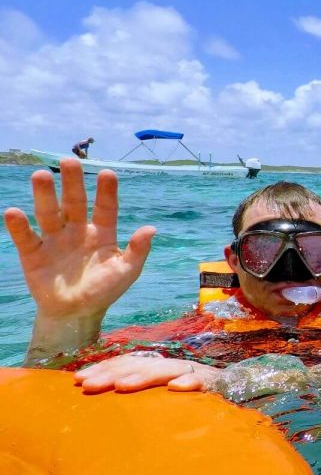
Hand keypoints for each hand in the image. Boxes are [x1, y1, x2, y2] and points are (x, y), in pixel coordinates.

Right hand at [5, 158, 154, 321]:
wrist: (75, 313)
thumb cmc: (104, 290)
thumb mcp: (126, 272)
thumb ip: (137, 251)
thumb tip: (151, 229)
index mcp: (102, 232)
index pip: (106, 207)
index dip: (106, 191)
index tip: (107, 173)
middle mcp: (77, 230)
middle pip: (74, 202)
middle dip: (72, 182)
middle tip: (69, 160)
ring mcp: (54, 239)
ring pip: (49, 213)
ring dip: (44, 195)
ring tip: (41, 175)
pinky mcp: (33, 253)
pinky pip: (25, 237)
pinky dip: (19, 225)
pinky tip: (14, 212)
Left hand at [74, 353, 220, 392]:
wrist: (245, 395)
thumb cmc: (198, 406)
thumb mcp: (166, 402)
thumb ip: (145, 401)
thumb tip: (108, 405)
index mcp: (162, 370)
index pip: (130, 363)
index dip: (105, 369)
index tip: (77, 380)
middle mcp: (176, 368)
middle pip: (142, 365)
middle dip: (112, 373)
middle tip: (87, 385)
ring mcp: (197, 374)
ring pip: (167, 370)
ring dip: (144, 377)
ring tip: (121, 386)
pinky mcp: (218, 385)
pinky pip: (204, 382)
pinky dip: (191, 382)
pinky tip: (177, 388)